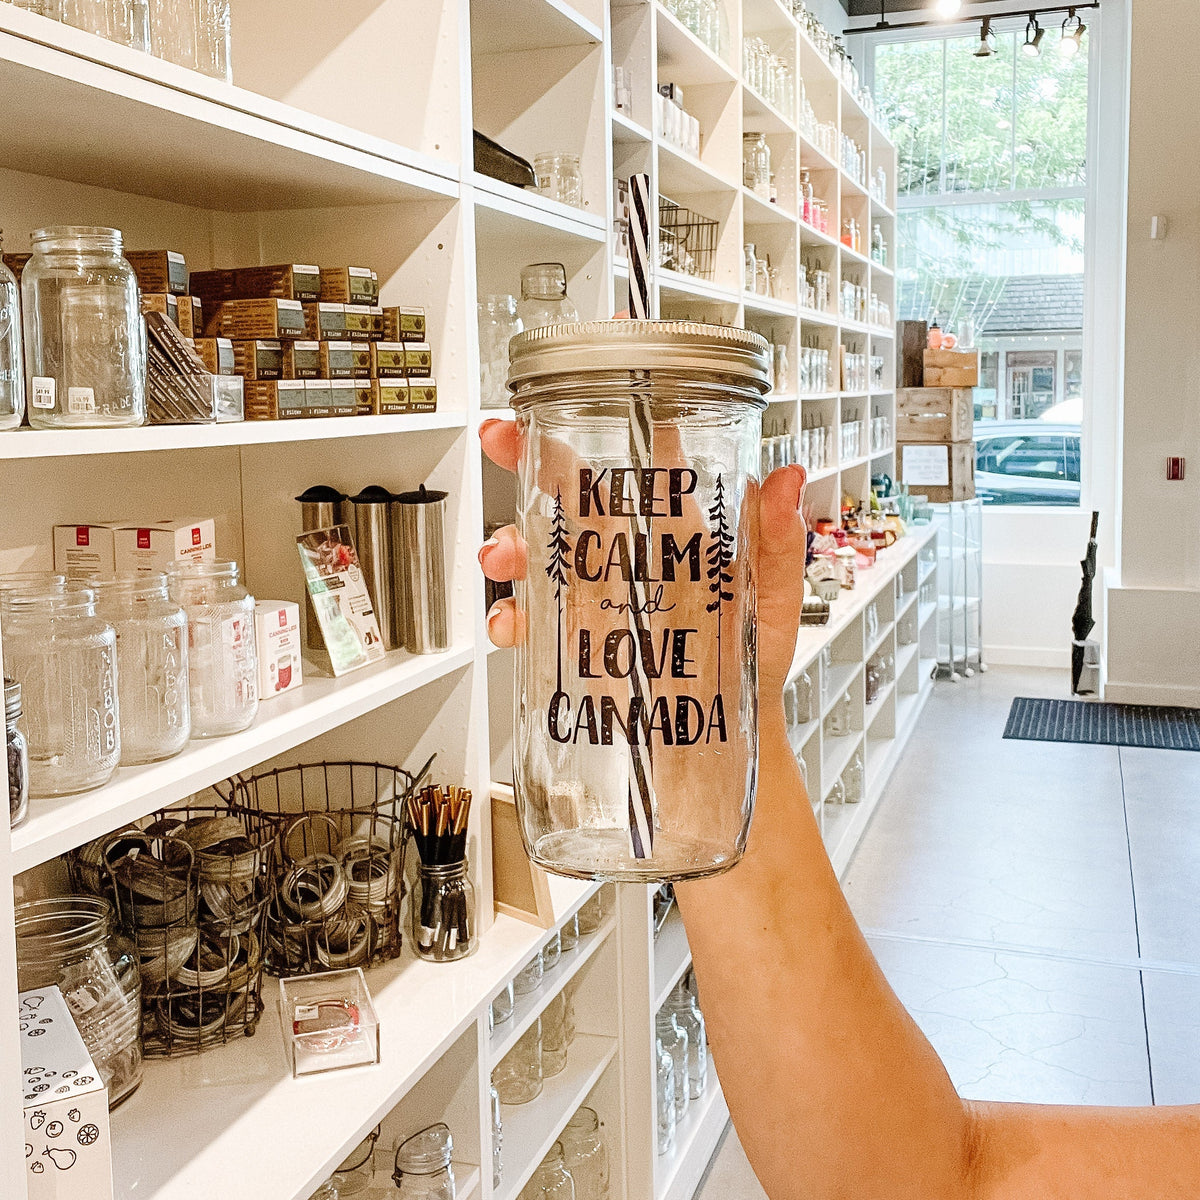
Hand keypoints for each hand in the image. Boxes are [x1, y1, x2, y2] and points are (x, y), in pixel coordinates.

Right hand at [477, 418, 807, 706]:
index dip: (597, 429)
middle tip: (502, 443)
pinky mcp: (575, 640)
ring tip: (503, 556)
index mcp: (669, 531)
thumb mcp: (772, 596)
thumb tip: (790, 479)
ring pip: (537, 554)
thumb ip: (778, 542)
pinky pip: (531, 621)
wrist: (728, 728)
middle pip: (565, 496)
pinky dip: (511, 618)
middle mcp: (625, 556)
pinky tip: (512, 623)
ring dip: (510, 544)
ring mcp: (594, 596)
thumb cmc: (753, 658)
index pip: (629, 467)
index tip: (568, 406)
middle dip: (526, 463)